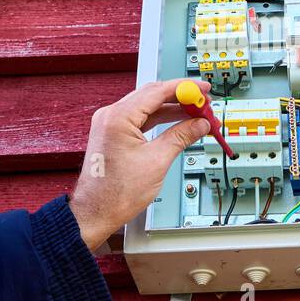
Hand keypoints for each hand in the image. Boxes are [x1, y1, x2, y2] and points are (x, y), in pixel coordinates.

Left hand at [68, 78, 212, 249]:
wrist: (96, 212)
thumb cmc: (116, 193)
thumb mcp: (157, 161)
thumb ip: (181, 136)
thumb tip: (199, 124)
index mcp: (118, 118)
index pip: (157, 91)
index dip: (184, 88)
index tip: (203, 88)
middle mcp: (110, 116)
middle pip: (152, 95)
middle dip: (181, 98)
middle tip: (204, 103)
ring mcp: (110, 124)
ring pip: (147, 107)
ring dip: (172, 109)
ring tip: (196, 114)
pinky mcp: (113, 134)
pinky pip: (140, 119)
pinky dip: (160, 119)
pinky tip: (178, 123)